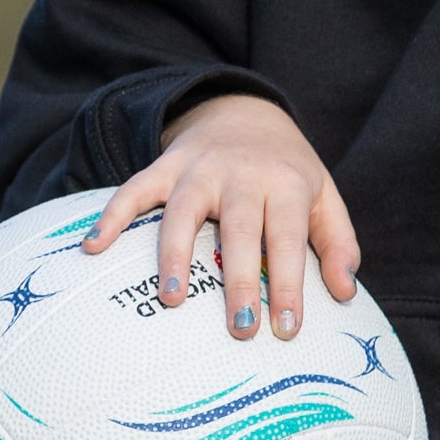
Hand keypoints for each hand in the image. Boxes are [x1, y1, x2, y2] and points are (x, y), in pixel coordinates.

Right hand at [84, 95, 359, 343]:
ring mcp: (198, 169)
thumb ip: (337, 242)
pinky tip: (94, 247)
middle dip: (238, 280)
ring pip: (182, 212)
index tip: (286, 329)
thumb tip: (345, 293)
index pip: (288, 238)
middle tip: (240, 327)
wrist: (245, 110)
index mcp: (285, 183)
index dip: (288, 284)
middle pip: (239, 229)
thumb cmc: (287, 171)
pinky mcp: (165, 167)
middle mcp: (241, 174)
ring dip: (174, 255)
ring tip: (172, 299)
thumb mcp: (324, 196)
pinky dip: (112, 216)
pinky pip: (133, 190)